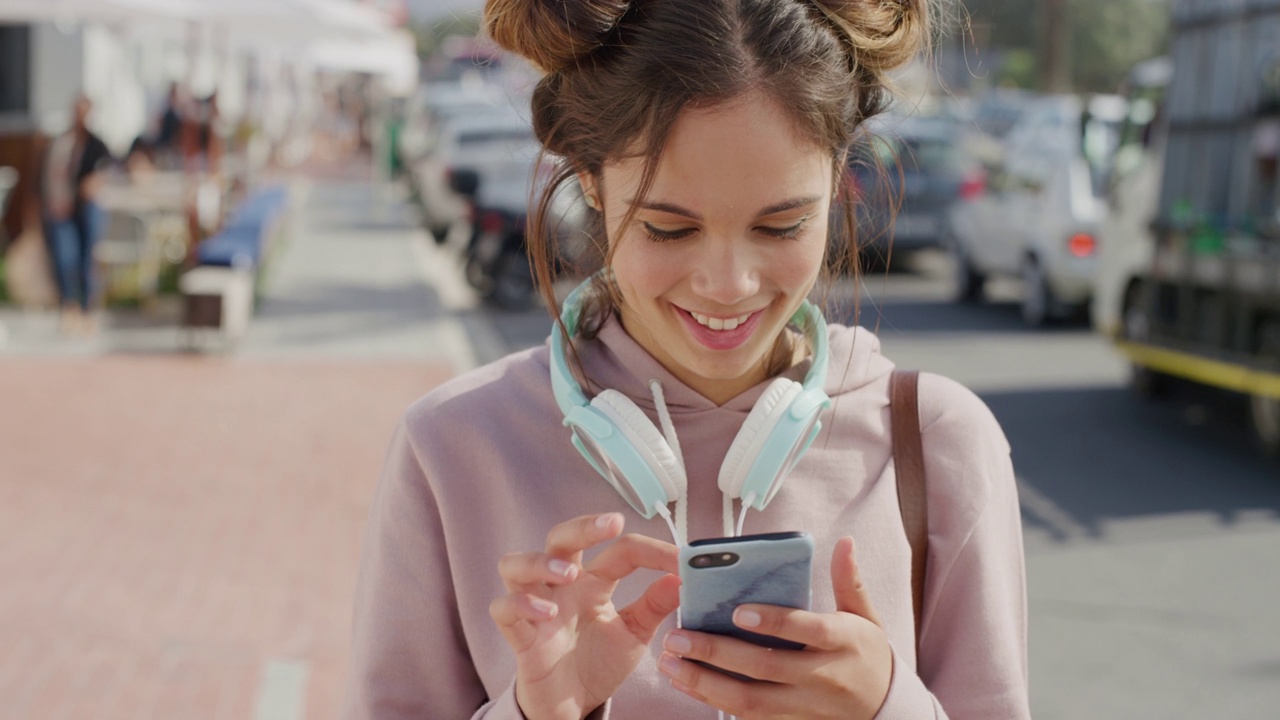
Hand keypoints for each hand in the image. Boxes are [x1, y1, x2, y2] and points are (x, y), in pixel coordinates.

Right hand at [489, 512, 680, 719]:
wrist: (571, 704)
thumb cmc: (597, 662)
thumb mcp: (634, 634)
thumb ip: (655, 607)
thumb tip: (681, 577)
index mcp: (594, 582)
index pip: (620, 550)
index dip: (652, 550)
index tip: (681, 560)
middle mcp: (562, 586)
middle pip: (560, 537)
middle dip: (583, 526)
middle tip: (611, 524)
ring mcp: (536, 607)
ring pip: (516, 564)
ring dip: (540, 562)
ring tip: (568, 573)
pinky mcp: (519, 636)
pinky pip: (503, 609)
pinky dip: (520, 605)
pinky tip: (546, 614)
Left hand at [657, 537, 891, 719]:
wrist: (884, 709)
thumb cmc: (867, 653)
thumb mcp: (866, 616)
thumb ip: (849, 580)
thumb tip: (845, 542)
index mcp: (842, 642)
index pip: (808, 630)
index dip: (774, 622)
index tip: (738, 611)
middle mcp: (821, 677)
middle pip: (766, 667)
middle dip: (717, 653)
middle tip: (678, 636)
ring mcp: (803, 704)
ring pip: (750, 699)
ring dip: (705, 682)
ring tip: (669, 662)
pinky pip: (747, 715)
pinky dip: (713, 699)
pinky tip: (685, 683)